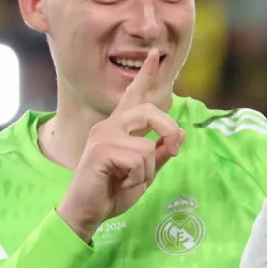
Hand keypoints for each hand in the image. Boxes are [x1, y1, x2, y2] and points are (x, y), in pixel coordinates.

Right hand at [57, 50, 185, 240]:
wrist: (88, 213)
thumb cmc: (113, 192)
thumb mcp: (145, 173)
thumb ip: (160, 153)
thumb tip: (179, 135)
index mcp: (119, 128)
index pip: (134, 96)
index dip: (145, 75)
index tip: (153, 55)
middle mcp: (109, 126)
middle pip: (149, 111)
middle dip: (168, 129)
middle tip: (173, 147)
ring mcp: (103, 135)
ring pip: (147, 145)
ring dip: (148, 171)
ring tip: (131, 180)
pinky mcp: (101, 150)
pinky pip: (139, 159)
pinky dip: (138, 178)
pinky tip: (122, 184)